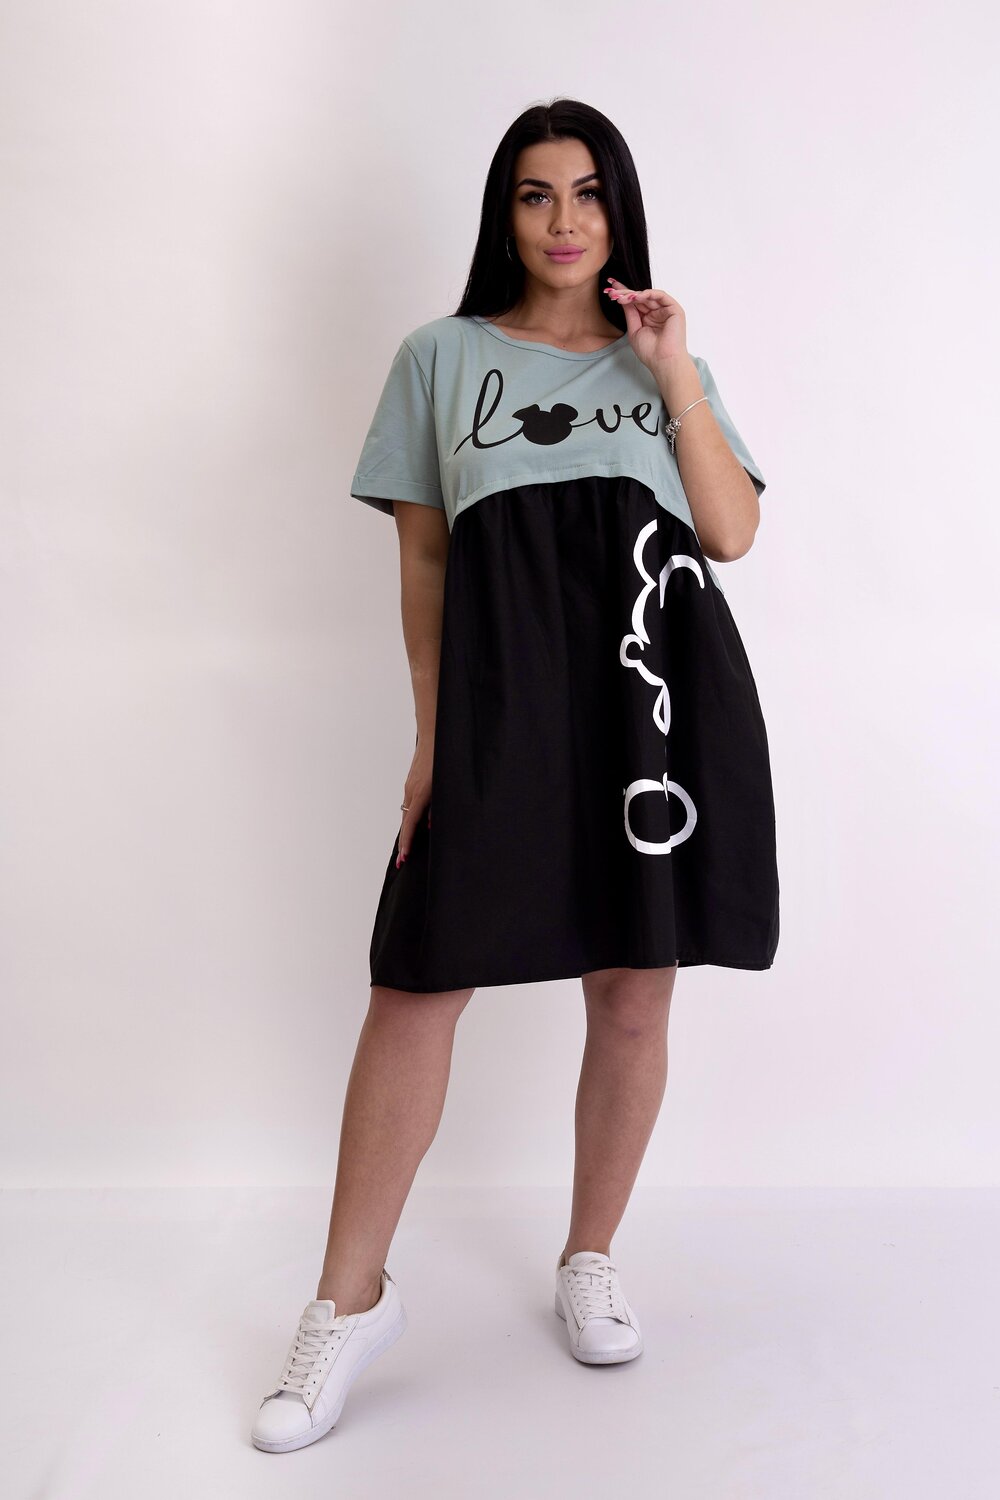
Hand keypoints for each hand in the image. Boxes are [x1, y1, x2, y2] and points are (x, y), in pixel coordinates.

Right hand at [396, 742, 432, 866]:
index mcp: (420, 794)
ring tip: (409, 846)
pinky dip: (412, 815)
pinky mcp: (412, 781)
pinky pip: (410, 802)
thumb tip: (431, 824)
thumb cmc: (443, 758)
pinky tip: (417, 821)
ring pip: (408, 812)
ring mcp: (410, 786)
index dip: (407, 842)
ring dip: (409, 829)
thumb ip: (439, 806)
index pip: (410, 824)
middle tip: (402, 860)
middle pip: (406, 821)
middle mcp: (411, 791)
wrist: (434, 734)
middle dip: (405, 842)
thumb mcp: (446, 784)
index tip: (403, 857)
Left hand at [603, 276, 689, 373]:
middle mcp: (657, 313)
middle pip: (640, 297)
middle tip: (612, 292)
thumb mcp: (634, 330)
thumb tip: (623, 299)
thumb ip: (630, 313)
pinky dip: (648, 294)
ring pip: (649, 295)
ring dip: (633, 294)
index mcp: (649, 318)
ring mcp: (666, 310)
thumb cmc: (650, 351)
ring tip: (621, 297)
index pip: (636, 303)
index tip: (610, 290)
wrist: (663, 361)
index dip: (624, 295)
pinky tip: (636, 297)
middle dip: (626, 293)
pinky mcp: (674, 309)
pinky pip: (660, 295)